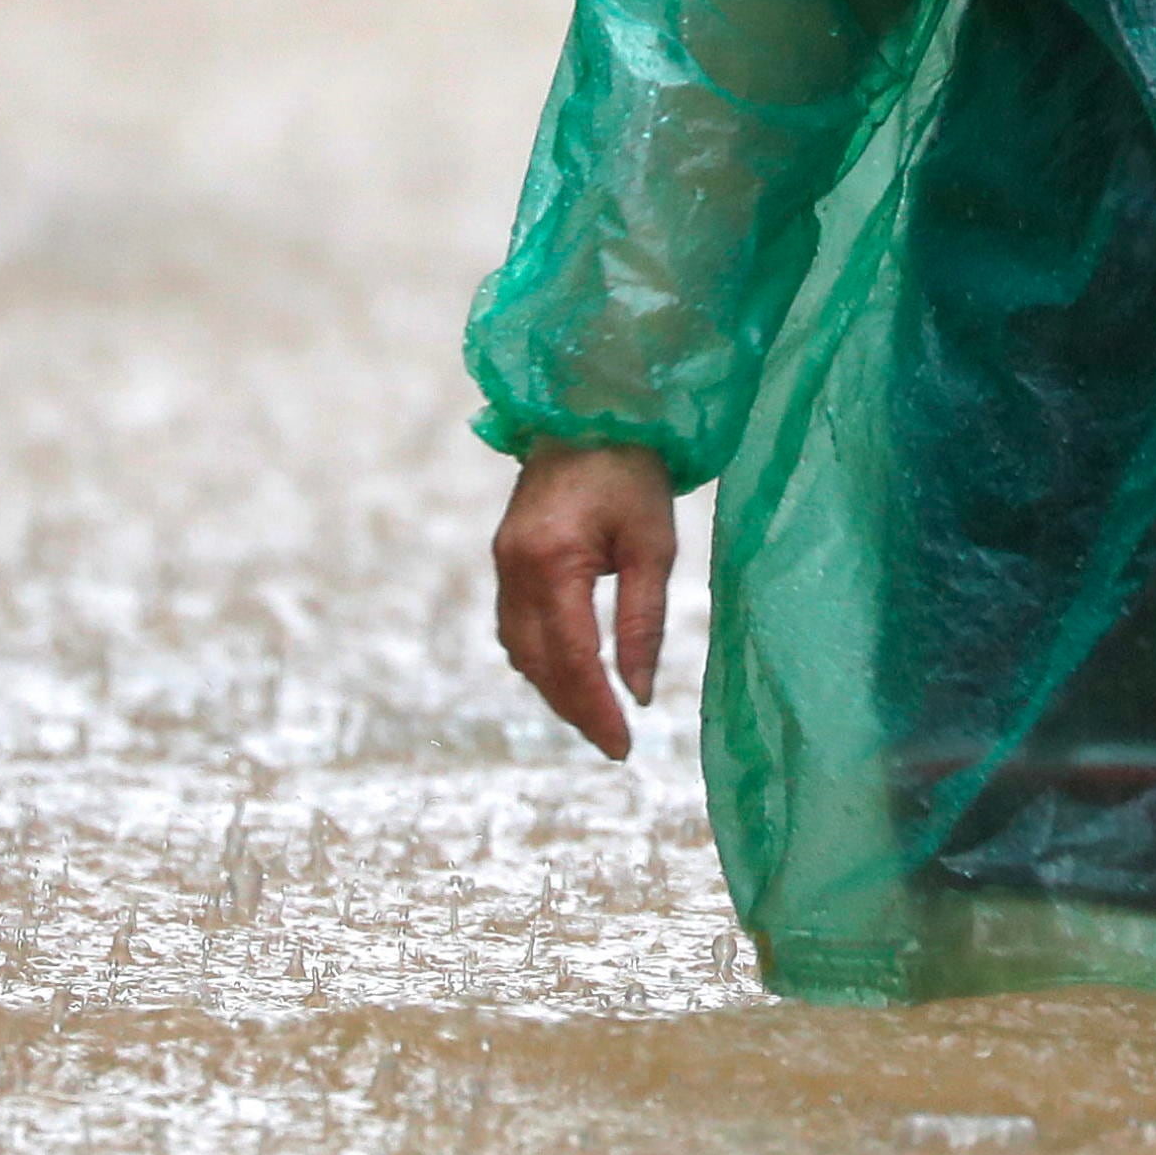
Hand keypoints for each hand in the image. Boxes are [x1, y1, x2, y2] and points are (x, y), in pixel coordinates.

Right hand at [493, 441, 677, 758]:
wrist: (589, 409)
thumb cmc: (632, 470)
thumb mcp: (652, 544)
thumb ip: (642, 622)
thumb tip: (639, 692)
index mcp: (551, 562)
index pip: (571, 659)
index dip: (594, 709)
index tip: (623, 745)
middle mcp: (514, 569)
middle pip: (538, 664)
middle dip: (574, 708)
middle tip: (614, 743)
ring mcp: (502, 564)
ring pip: (520, 651)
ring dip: (554, 687)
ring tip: (597, 715)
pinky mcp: (505, 558)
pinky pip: (515, 626)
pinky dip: (540, 658)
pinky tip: (570, 671)